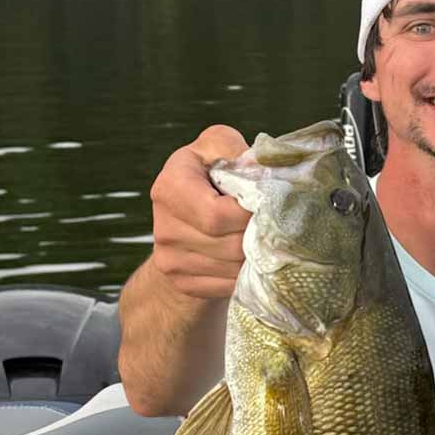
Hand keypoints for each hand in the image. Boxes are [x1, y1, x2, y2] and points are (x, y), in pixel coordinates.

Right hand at [150, 124, 250, 299]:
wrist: (185, 220)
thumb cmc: (209, 175)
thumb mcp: (217, 147)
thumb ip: (233, 148)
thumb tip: (257, 169)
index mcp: (170, 188)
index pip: (218, 215)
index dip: (250, 213)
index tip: (266, 205)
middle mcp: (164, 227)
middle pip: (230, 245)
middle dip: (257, 236)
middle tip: (270, 224)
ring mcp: (170, 260)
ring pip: (233, 269)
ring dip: (255, 256)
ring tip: (258, 238)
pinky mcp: (182, 283)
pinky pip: (228, 286)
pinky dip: (245, 274)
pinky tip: (247, 257)